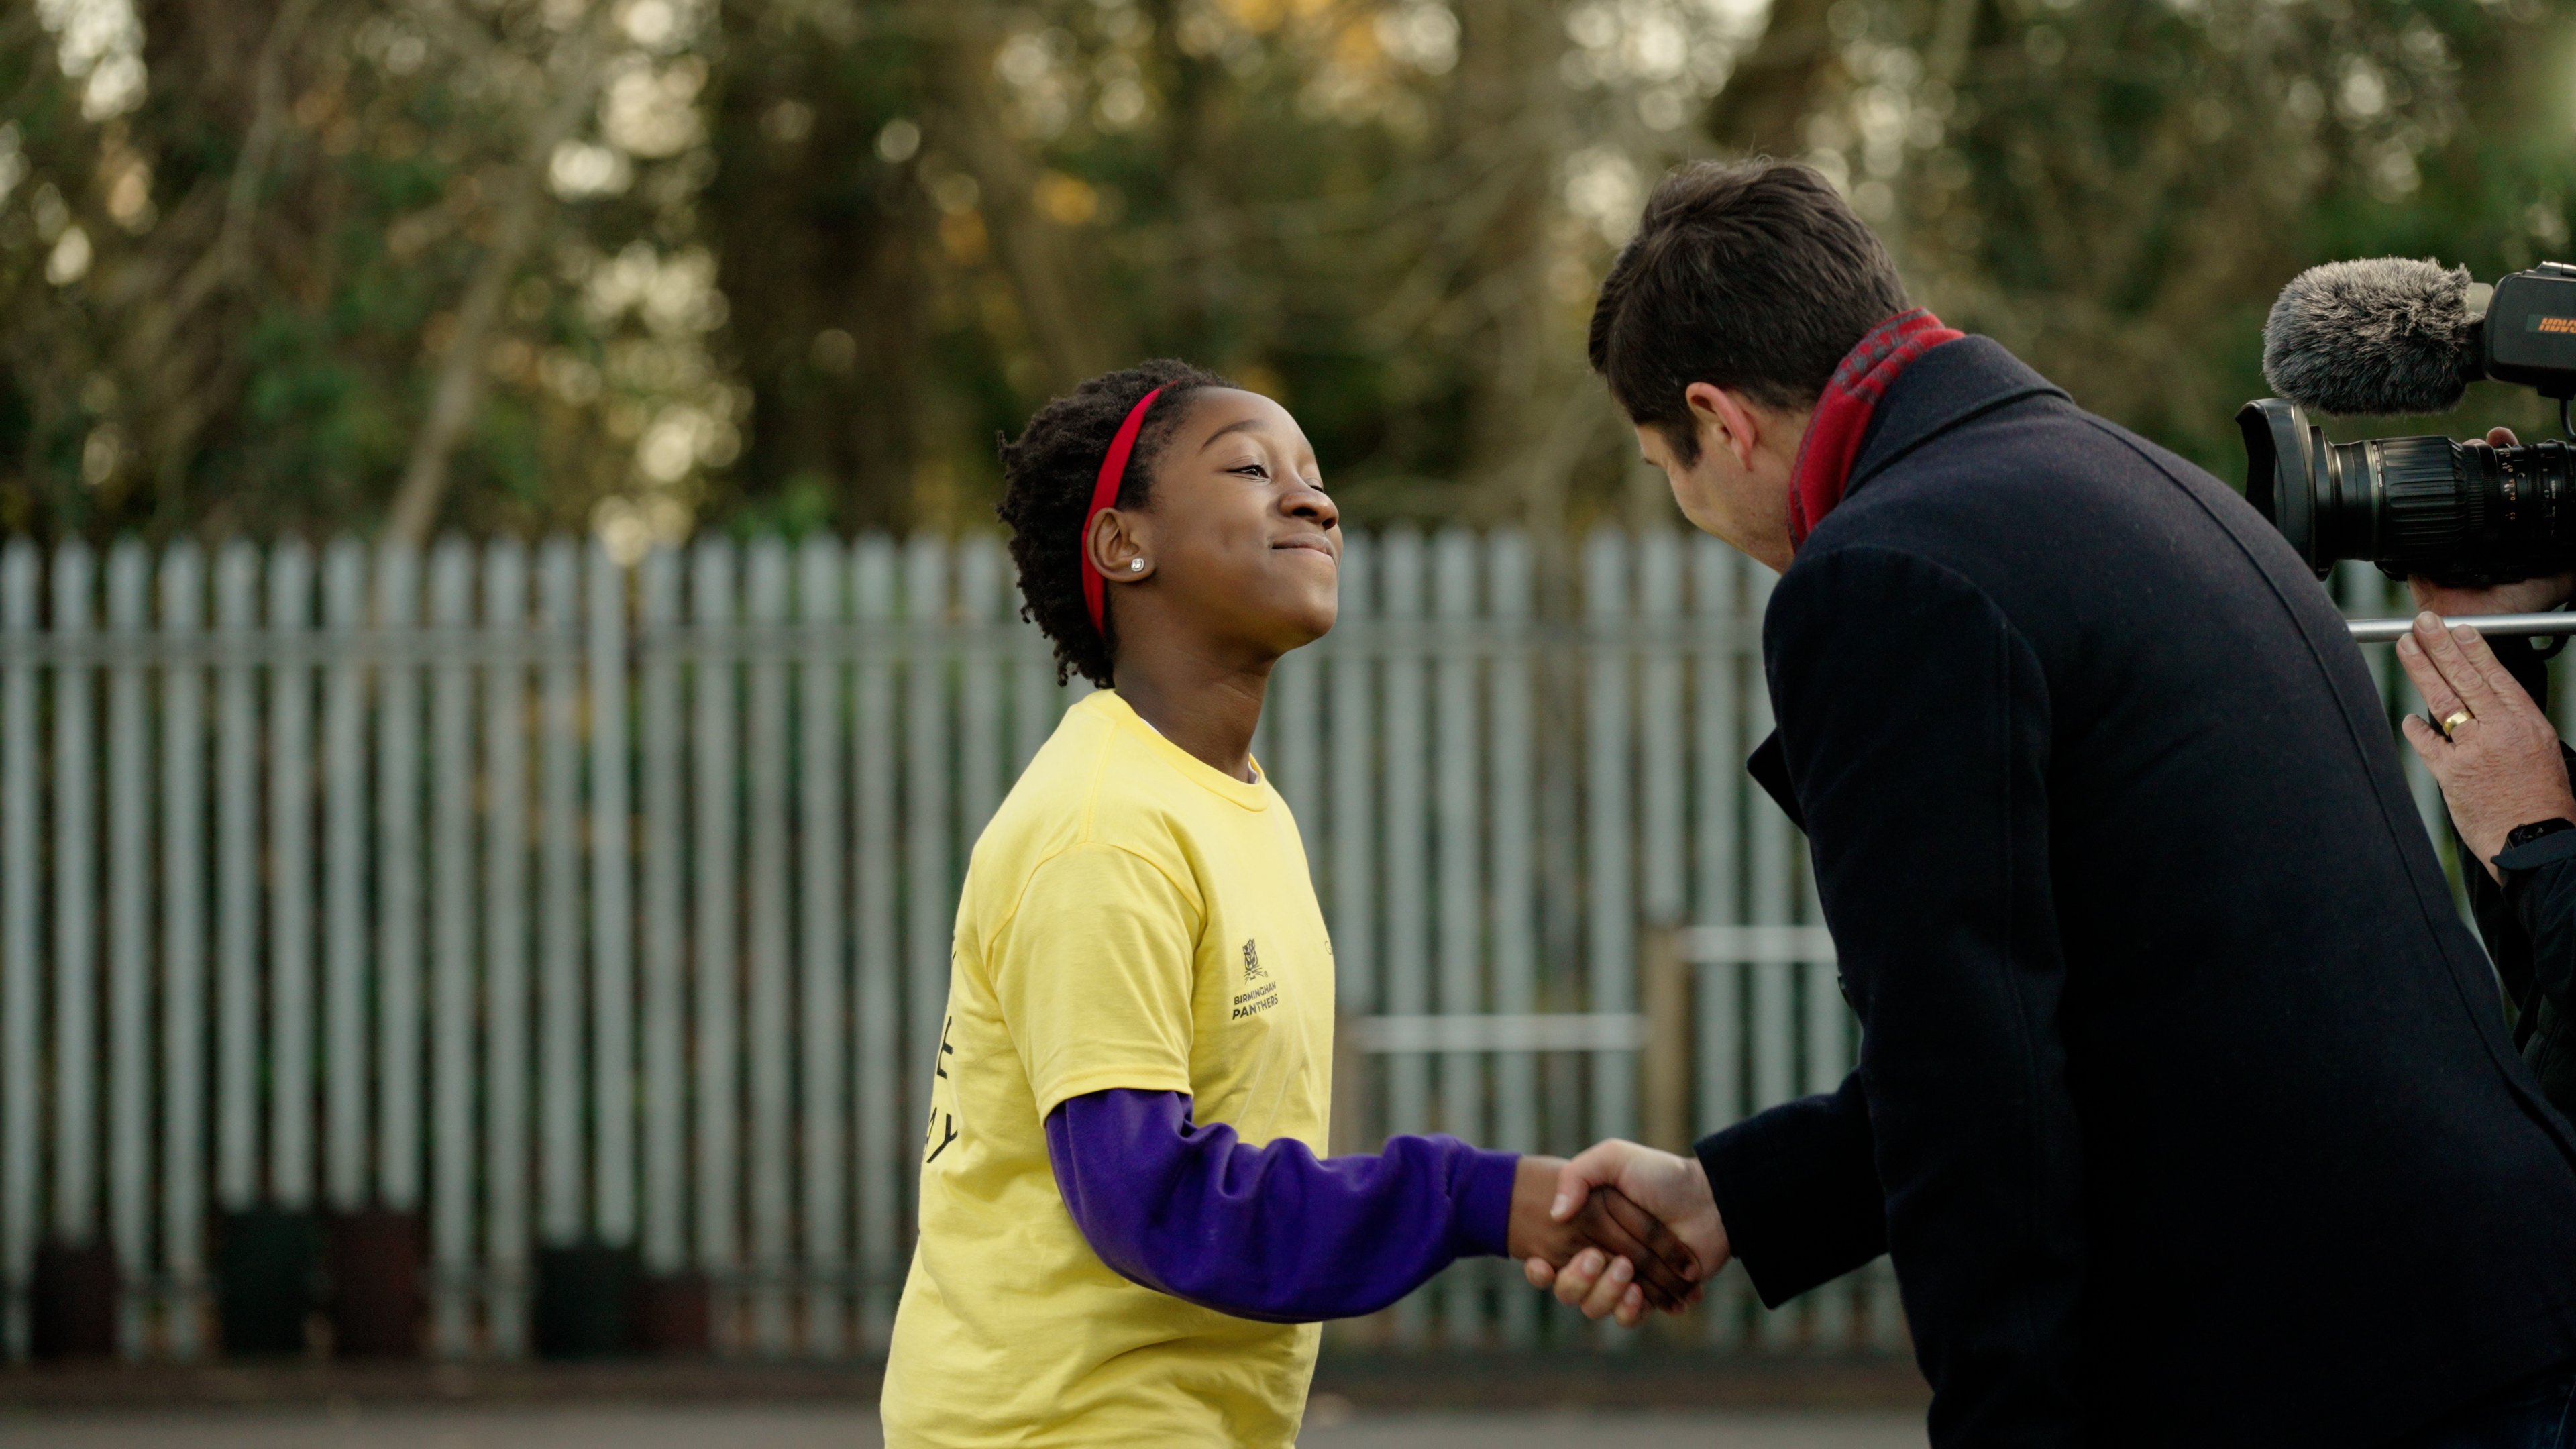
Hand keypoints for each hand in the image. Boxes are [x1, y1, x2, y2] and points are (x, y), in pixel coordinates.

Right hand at [1521, 1139, 1728, 1328]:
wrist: (1708, 1200)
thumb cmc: (1660, 1175)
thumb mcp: (1614, 1157)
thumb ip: (1577, 1175)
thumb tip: (1556, 1216)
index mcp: (1584, 1231)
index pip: (1547, 1261)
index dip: (1538, 1272)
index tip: (1542, 1265)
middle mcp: (1599, 1259)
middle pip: (1568, 1291)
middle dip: (1577, 1280)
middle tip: (1596, 1257)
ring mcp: (1624, 1282)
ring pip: (1595, 1308)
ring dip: (1605, 1293)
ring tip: (1628, 1270)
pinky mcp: (1651, 1298)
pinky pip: (1628, 1319)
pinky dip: (1631, 1310)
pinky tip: (1641, 1292)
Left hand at [2396, 611, 2575, 878]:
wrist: (2535, 841)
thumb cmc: (2541, 800)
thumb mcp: (2540, 751)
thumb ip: (2511, 725)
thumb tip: (2486, 703)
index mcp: (2526, 723)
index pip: (2496, 677)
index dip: (2474, 650)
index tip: (2458, 628)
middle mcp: (2500, 732)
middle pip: (2465, 679)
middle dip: (2441, 646)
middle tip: (2422, 622)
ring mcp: (2473, 751)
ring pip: (2442, 700)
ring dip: (2421, 669)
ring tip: (2406, 646)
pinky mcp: (2451, 774)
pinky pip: (2427, 742)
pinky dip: (2416, 727)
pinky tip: (2408, 716)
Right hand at [2406, 432, 2575, 619]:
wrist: (2483, 628)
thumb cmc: (2517, 608)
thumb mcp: (2559, 577)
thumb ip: (2572, 560)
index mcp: (2501, 528)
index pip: (2503, 483)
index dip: (2506, 456)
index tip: (2506, 438)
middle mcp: (2473, 527)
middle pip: (2472, 479)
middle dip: (2480, 453)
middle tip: (2489, 442)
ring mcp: (2445, 535)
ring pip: (2446, 494)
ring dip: (2452, 469)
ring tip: (2469, 451)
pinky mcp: (2419, 549)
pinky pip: (2415, 526)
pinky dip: (2421, 505)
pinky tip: (2435, 483)